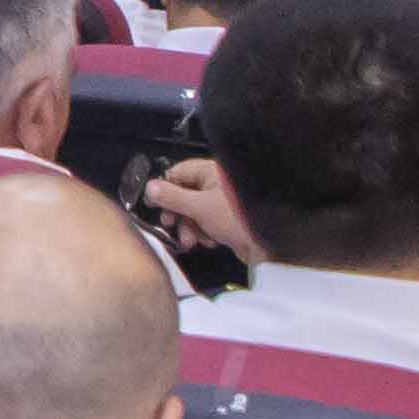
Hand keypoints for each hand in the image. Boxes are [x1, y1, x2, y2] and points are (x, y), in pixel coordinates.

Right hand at [134, 156, 250, 258]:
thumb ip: (172, 197)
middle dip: (177, 213)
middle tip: (170, 225)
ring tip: (191, 241)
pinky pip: (207, 223)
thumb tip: (150, 187)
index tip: (153, 204)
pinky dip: (203, 232)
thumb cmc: (236, 219)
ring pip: (194, 212)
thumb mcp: (199, 207)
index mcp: (212, 172)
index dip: (164, 188)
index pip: (179, 172)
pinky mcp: (228, 220)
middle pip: (184, 194)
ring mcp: (223, 203)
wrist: (269, 245)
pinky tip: (208, 242)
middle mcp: (217, 184)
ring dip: (189, 227)